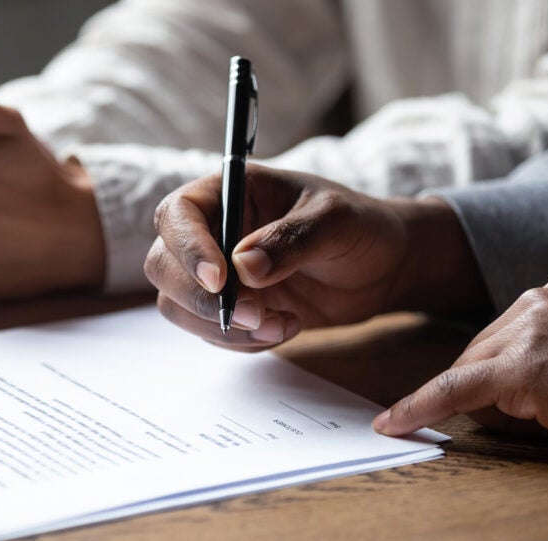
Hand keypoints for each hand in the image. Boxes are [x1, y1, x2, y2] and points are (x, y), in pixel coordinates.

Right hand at [144, 165, 486, 350]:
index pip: (178, 214)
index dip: (188, 247)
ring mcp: (217, 273)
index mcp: (230, 191)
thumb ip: (292, 239)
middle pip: (164, 265)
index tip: (221, 279)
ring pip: (180, 305)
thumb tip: (244, 266)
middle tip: (254, 315)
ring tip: (282, 324)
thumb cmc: (361, 227)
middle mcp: (213, 231)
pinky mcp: (229, 308)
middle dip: (203, 298)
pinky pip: (209, 332)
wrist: (383, 268)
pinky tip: (287, 326)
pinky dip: (242, 341)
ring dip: (224, 327)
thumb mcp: (336, 222)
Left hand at [375, 274, 547, 467]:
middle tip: (536, 415)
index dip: (501, 370)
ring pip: (472, 372)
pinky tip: (394, 422)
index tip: (491, 389)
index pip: (504, 332)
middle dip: (489, 388)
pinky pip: (454, 389)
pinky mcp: (520, 367)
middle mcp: (540, 297)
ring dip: (489, 404)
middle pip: (480, 349)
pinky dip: (421, 406)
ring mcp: (528, 328)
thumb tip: (509, 388)